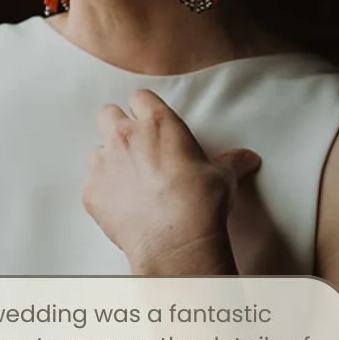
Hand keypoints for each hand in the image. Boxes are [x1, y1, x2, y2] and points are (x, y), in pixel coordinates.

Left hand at [81, 88, 260, 273]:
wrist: (175, 241)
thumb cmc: (200, 203)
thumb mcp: (223, 176)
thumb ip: (230, 161)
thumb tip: (246, 159)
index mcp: (157, 124)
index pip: (140, 98)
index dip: (144, 109)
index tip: (150, 121)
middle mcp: (125, 137)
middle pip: (107, 114)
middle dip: (117, 125)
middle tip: (134, 146)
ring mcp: (104, 164)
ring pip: (96, 150)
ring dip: (108, 160)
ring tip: (127, 180)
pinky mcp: (91, 192)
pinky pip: (91, 185)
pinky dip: (102, 193)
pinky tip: (121, 206)